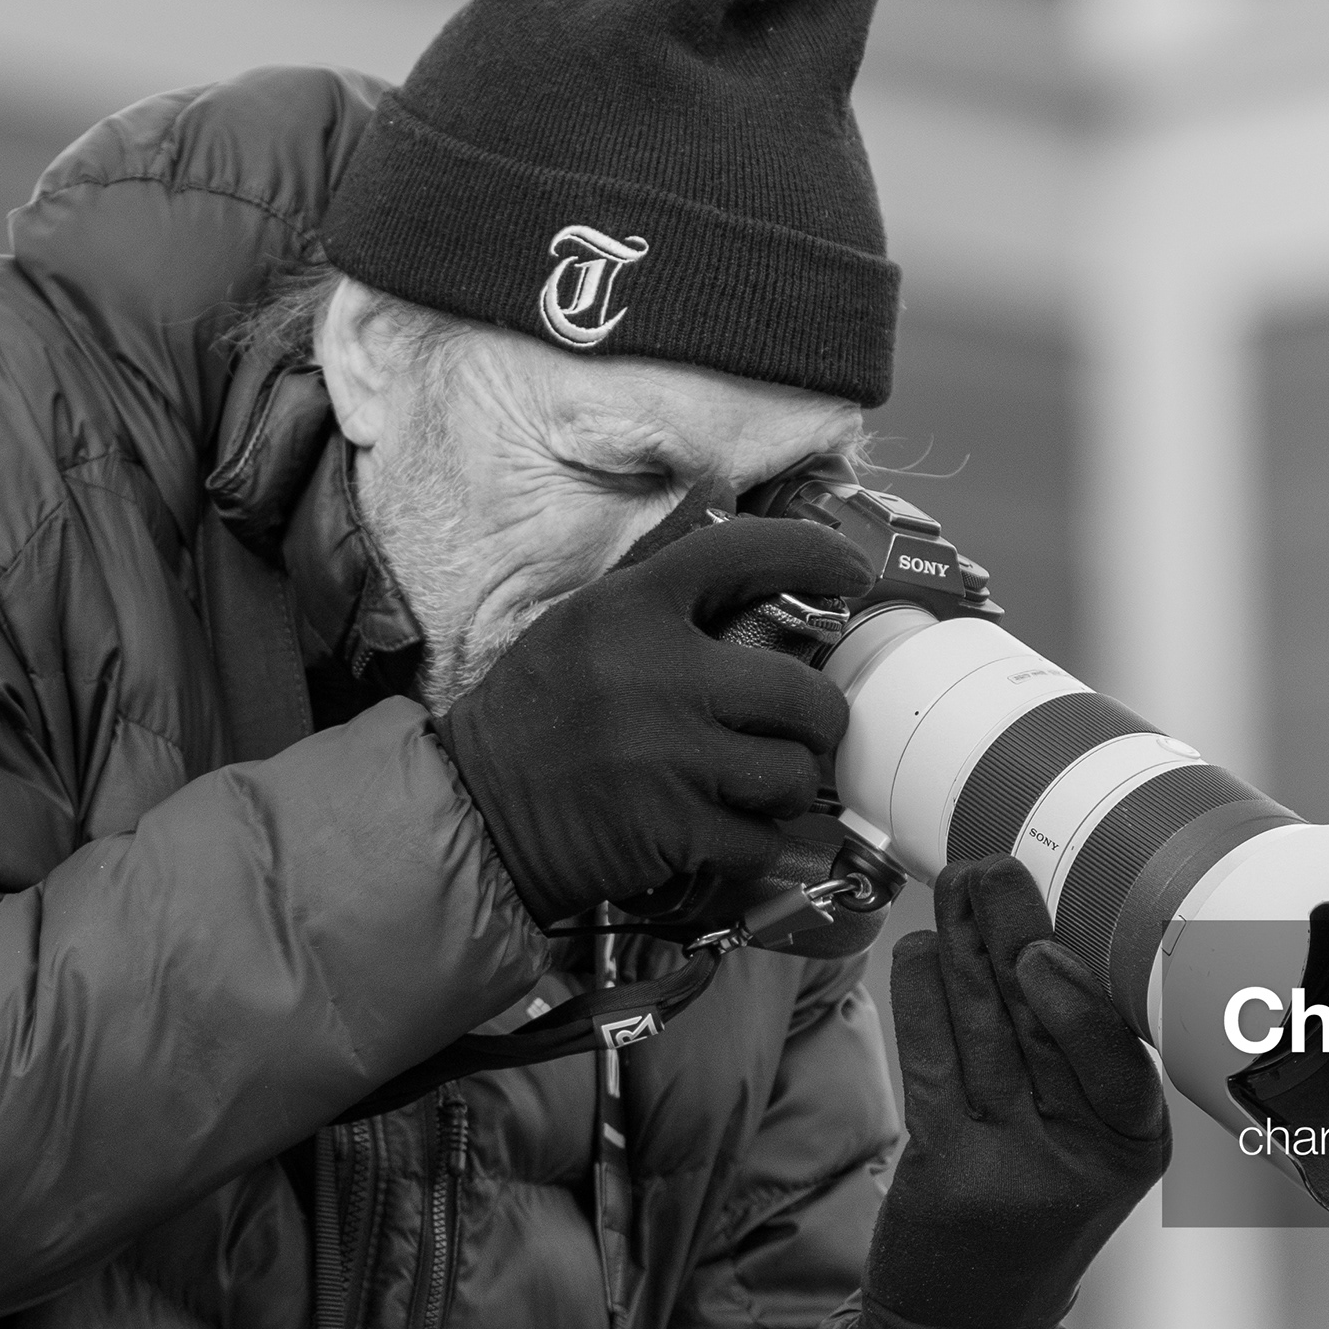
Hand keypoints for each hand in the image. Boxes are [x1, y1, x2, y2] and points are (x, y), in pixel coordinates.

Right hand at [434, 517, 861, 924]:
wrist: (476, 812)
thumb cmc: (535, 714)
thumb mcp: (584, 620)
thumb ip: (659, 567)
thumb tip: (719, 484)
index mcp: (632, 608)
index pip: (747, 552)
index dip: (816, 556)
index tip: (852, 575)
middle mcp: (659, 674)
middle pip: (802, 692)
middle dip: (816, 719)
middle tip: (799, 730)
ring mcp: (671, 758)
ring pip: (792, 773)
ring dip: (785, 787)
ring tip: (755, 786)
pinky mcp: (674, 831)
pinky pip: (762, 840)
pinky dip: (753, 843)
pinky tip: (720, 832)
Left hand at [851, 857, 1168, 1328]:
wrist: (967, 1327)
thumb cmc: (1030, 1211)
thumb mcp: (1085, 1147)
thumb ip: (1076, 1056)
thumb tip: (1043, 930)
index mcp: (1136, 1144)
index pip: (1117, 1056)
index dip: (1082, 995)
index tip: (1050, 938)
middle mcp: (1082, 1158)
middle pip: (1046, 1027)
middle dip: (1012, 936)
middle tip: (991, 867)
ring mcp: (1013, 1170)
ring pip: (986, 1036)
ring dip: (962, 951)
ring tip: (953, 888)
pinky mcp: (947, 1176)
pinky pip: (932, 1069)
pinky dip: (920, 1003)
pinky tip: (916, 953)